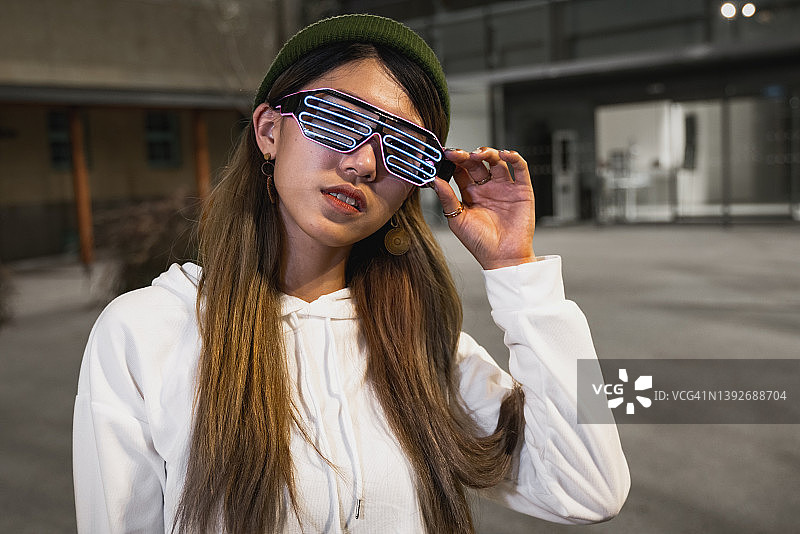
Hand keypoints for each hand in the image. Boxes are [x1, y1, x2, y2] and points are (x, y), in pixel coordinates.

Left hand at [432, 147, 535, 269]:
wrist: (502, 257)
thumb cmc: (480, 242)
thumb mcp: (457, 219)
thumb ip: (447, 198)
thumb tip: (434, 180)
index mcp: (470, 194)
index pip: (461, 170)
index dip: (454, 161)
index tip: (445, 155)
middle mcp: (487, 188)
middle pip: (477, 163)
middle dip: (468, 155)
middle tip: (459, 154)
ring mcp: (504, 187)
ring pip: (497, 161)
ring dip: (488, 153)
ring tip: (479, 154)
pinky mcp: (521, 190)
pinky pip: (520, 169)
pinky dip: (514, 158)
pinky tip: (505, 154)